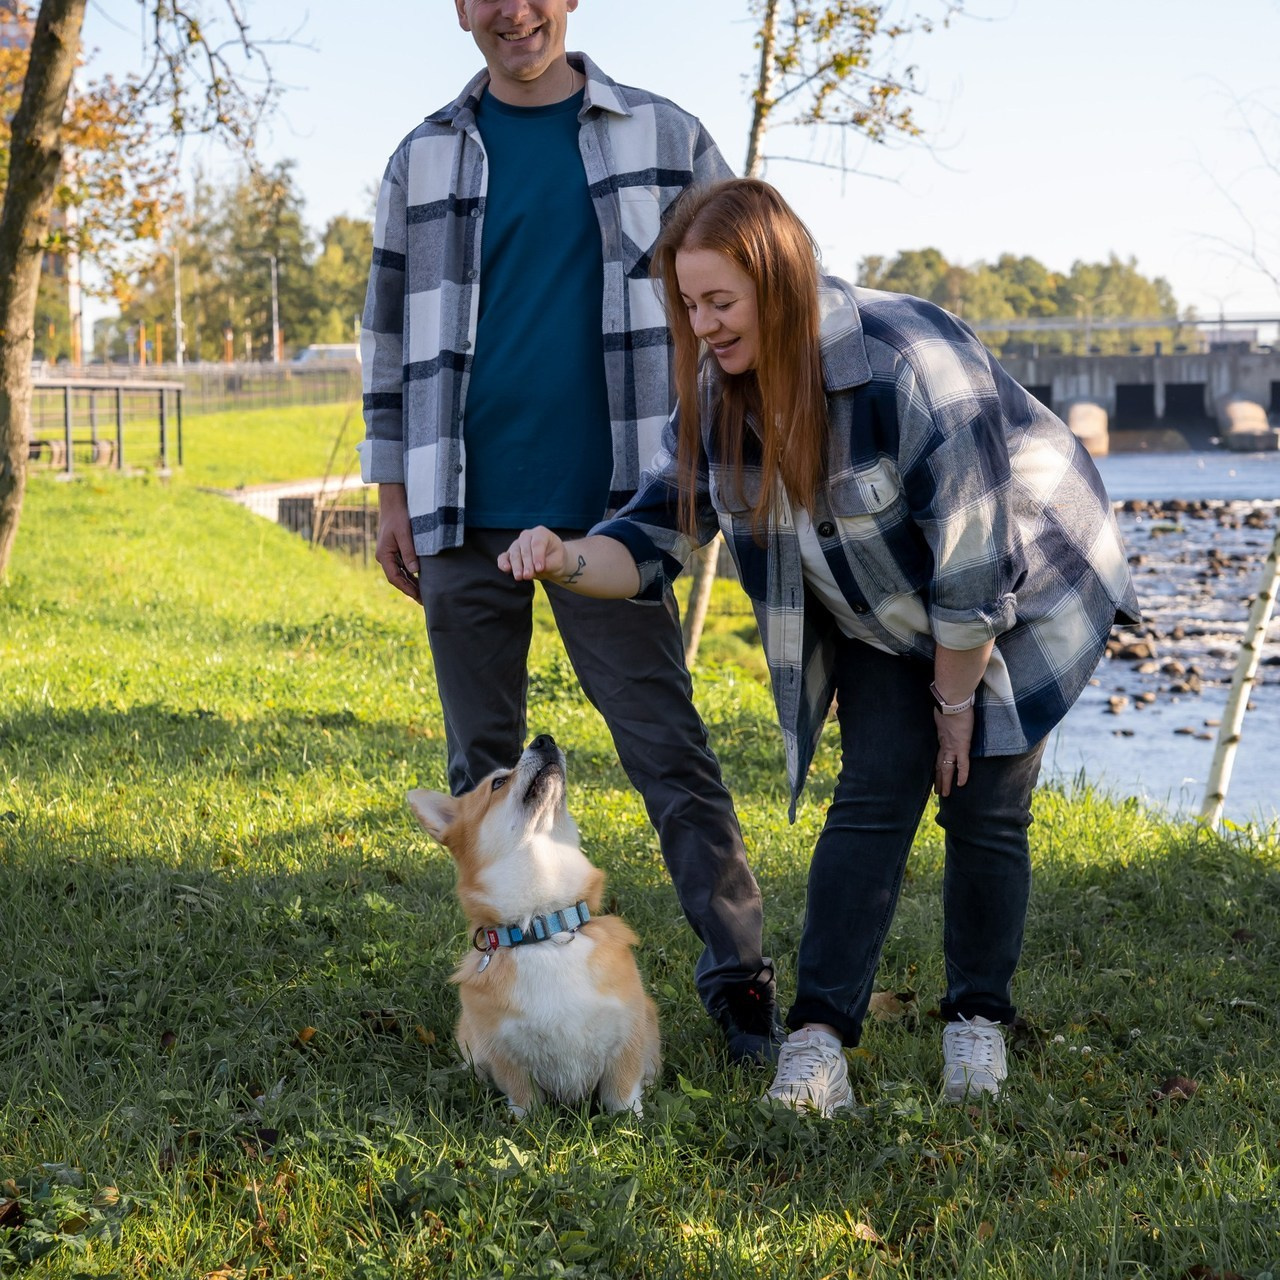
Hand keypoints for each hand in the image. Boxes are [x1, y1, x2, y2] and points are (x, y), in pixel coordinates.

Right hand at [374, 484, 419, 601]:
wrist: (394, 502)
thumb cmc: (398, 516)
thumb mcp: (404, 534)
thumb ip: (409, 552)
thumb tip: (415, 571)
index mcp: (384, 555)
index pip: (394, 577)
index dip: (406, 588)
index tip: (417, 596)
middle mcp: (385, 557)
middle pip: (397, 578)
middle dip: (410, 589)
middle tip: (424, 601)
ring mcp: (390, 554)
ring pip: (401, 573)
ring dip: (411, 583)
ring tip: (424, 594)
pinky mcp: (396, 549)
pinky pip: (403, 566)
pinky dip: (411, 574)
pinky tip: (420, 580)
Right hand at [499, 527, 568, 581]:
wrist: (551, 562)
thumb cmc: (555, 559)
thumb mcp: (558, 561)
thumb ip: (548, 564)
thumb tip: (537, 569)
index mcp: (541, 533)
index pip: (537, 543)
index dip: (537, 556)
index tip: (539, 568)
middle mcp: (527, 536)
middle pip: (524, 549)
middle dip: (526, 563)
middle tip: (528, 575)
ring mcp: (517, 544)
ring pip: (514, 553)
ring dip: (516, 566)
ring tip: (519, 577)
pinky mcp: (510, 554)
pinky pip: (504, 557)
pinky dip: (503, 563)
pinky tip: (506, 569)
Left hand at [933, 707, 973, 796]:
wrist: (952, 700)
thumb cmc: (950, 703)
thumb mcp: (944, 712)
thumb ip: (945, 717)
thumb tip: (946, 714)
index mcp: (941, 737)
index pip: (938, 756)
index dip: (937, 767)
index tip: (936, 775)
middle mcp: (945, 744)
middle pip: (939, 765)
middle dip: (938, 779)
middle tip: (936, 792)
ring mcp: (952, 746)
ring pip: (947, 768)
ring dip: (945, 782)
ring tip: (944, 794)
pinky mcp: (961, 745)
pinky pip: (963, 764)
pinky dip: (962, 774)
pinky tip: (961, 784)